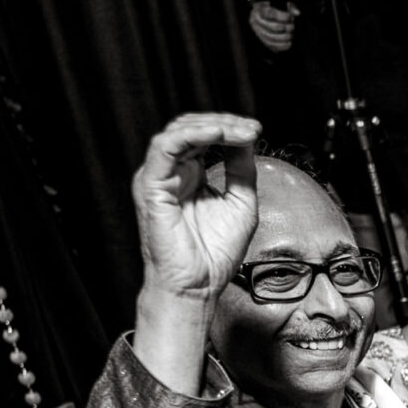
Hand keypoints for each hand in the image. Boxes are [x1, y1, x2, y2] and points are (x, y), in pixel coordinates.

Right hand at [133, 113, 260, 304]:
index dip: (230, 128)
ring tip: (239, 131)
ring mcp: (158, 177)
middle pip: (191, 128)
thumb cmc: (215, 252)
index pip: (204, 137)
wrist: (198, 285)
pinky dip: (192, 135)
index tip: (256, 130)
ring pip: (178, 132)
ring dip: (212, 126)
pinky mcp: (150, 185)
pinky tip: (217, 135)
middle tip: (252, 128)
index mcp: (189, 175)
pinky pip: (165, 147)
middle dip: (224, 123)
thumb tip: (247, 139)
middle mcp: (172, 172)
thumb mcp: (241, 202)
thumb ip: (241, 170)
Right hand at [247, 1, 298, 51]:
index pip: (270, 13)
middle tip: (292, 26)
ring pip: (272, 37)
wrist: (268, 19)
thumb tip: (297, 13)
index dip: (282, 16)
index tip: (290, 17)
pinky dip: (282, 46)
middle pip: (272, 27)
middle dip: (286, 28)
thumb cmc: (276, 11)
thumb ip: (290, 8)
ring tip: (291, 34)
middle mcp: (256, 21)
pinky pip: (272, 45)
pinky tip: (289, 43)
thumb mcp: (282, 6)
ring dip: (285, 37)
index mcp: (259, 10)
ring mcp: (259, 32)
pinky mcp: (263, 41)